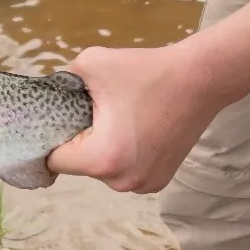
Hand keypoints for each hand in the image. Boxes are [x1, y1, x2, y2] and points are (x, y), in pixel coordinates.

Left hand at [47, 43, 230, 193]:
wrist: (201, 79)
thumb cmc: (147, 71)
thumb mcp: (92, 63)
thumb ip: (61, 80)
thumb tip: (48, 92)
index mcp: (103, 159)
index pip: (54, 161)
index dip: (51, 137)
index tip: (61, 118)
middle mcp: (122, 182)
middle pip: (79, 167)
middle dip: (80, 140)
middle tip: (96, 111)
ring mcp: (144, 186)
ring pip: (103, 170)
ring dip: (102, 148)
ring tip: (121, 117)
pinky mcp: (159, 182)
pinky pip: (124, 171)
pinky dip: (123, 155)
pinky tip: (136, 128)